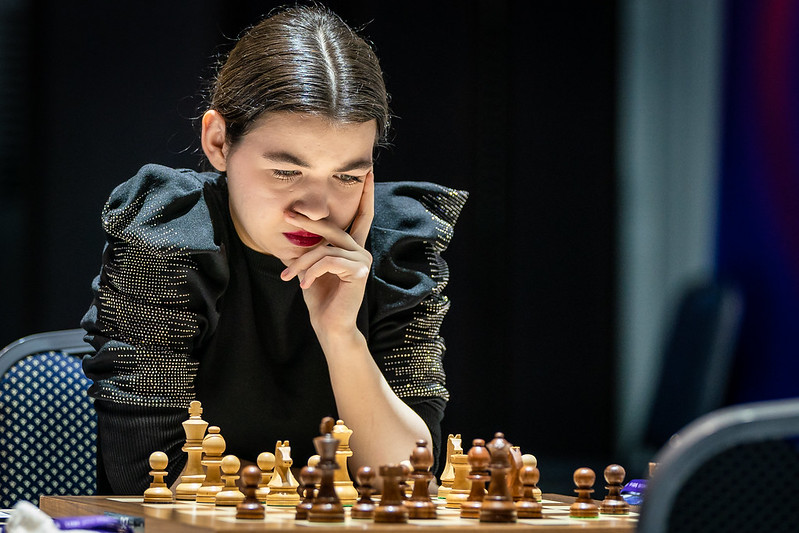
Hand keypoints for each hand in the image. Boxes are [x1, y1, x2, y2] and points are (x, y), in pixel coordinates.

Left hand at [280, 172, 373, 334]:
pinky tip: (302, 285)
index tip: (368, 171)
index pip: (362, 215)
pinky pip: (328, 261)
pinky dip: (310, 271)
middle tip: (286, 214)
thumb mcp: (310, 267)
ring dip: (302, 261)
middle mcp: (361, 251)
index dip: (365, 193)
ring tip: (288, 275)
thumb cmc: (320, 297)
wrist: (329, 326)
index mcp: (352, 248)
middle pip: (334, 228)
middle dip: (309, 221)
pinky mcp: (358, 272)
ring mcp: (362, 261)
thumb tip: (291, 226)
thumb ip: (309, 248)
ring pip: (325, 248)